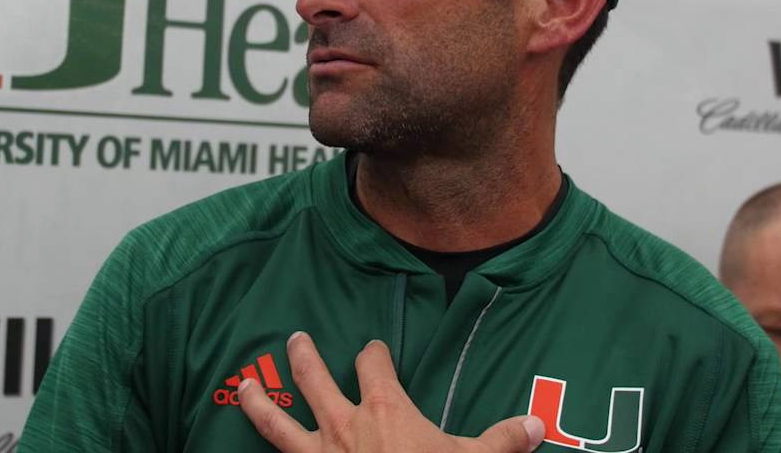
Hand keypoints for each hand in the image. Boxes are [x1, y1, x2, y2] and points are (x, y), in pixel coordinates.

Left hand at [238, 332, 543, 452]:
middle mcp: (342, 424)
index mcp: (384, 408)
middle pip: (315, 378)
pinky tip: (246, 446)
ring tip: (244, 383)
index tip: (374, 349)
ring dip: (260, 401)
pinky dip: (264, 450)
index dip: (374, 353)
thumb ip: (501, 441)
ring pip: (278, 421)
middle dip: (304, 357)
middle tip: (295, 339)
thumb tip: (536, 427)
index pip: (374, 365)